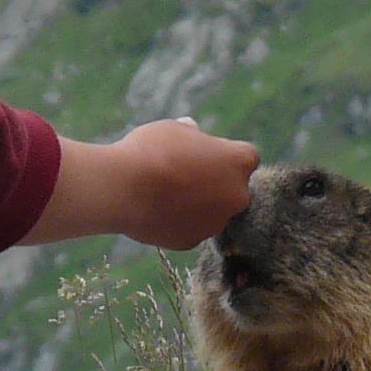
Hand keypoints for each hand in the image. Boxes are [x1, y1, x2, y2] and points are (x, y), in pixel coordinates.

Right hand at [114, 118, 260, 248]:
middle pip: (233, 188)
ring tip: (165, 192)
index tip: (204, 152)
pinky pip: (190, 228)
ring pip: (212, 212)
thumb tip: (194, 132)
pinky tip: (156, 209)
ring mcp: (216, 223)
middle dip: (216, 183)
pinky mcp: (193, 241)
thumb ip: (192, 133)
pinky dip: (178, 221)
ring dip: (197, 204)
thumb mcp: (174, 129)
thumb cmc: (152, 150)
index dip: (225, 154)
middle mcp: (237, 196)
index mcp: (239, 162)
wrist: (124, 188)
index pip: (246, 156)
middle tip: (185, 173)